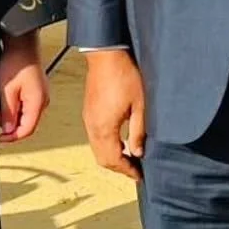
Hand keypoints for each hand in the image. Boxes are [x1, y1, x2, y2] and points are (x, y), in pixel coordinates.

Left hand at [0, 30, 49, 142]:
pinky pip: (25, 107)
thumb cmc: (17, 63)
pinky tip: (4, 101)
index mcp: (37, 103)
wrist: (22, 45)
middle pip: (26, 124)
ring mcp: (39, 96)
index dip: (12, 137)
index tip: (0, 138)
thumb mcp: (6, 91)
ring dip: (9, 115)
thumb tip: (9, 129)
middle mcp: (42, 102)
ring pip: (24, 116)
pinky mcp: (35, 92)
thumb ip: (8, 112)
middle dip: (8, 124)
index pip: (27, 129)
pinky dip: (13, 108)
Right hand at [83, 48, 145, 180]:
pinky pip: (95, 137)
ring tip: (130, 158)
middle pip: (102, 159)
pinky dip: (106, 146)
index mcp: (104, 127)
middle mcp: (92, 126)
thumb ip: (138, 132)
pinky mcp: (89, 112)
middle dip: (119, 168)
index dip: (127, 170)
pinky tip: (120, 142)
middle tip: (136, 170)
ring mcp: (88, 119)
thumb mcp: (140, 106)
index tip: (140, 175)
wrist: (106, 54)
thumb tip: (138, 153)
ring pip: (97, 149)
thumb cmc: (125, 76)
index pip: (113, 160)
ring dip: (112, 157)